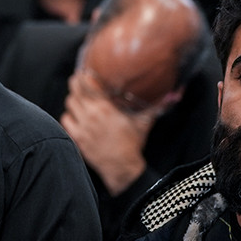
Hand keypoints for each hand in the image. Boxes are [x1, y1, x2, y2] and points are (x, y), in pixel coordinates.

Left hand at [59, 70, 157, 195]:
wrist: (123, 168)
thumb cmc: (133, 144)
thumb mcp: (145, 122)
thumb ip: (157, 106)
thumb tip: (174, 95)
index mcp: (106, 108)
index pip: (88, 84)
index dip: (84, 76)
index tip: (85, 72)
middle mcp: (91, 115)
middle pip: (75, 90)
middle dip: (76, 84)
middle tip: (78, 81)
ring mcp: (82, 127)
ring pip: (69, 104)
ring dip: (73, 99)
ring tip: (78, 98)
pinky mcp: (77, 138)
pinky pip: (65, 120)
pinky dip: (69, 116)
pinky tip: (75, 116)